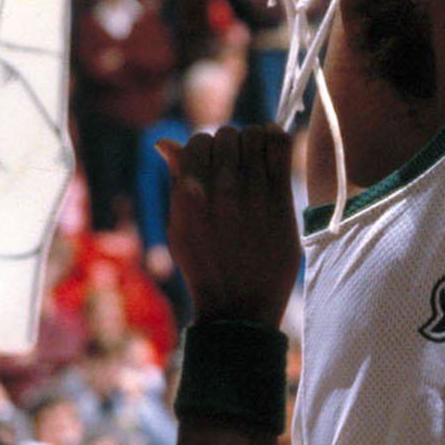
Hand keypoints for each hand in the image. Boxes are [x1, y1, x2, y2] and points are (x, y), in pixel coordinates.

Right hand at [164, 122, 300, 326]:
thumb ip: (177, 181)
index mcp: (189, 197)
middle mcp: (219, 193)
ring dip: (255, 139)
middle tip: (238, 160)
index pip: (198, 142)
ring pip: (254, 136)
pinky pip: (279, 147)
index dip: (207, 146)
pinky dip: (276, 139)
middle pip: (227, 135)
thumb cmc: (207, 267)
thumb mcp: (179, 228)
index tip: (215, 162)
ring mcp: (252, 196)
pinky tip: (272, 151)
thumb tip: (164, 142)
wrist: (239, 308)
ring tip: (256, 156)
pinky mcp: (280, 202)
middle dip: (232, 142)